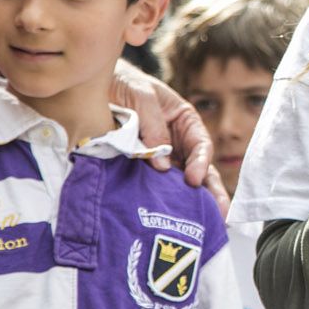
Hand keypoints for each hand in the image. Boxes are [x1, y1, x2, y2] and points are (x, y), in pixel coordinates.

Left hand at [111, 60, 227, 215]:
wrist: (88, 87)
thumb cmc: (122, 83)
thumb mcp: (141, 96)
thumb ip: (153, 127)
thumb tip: (162, 166)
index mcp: (184, 121)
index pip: (201, 145)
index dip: (201, 163)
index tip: (193, 180)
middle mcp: (177, 143)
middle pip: (199, 170)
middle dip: (211, 192)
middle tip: (220, 214)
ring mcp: (160, 159)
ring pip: (180, 184)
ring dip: (192, 203)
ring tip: (202, 225)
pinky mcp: (141, 171)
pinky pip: (155, 187)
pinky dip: (165, 203)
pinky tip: (171, 219)